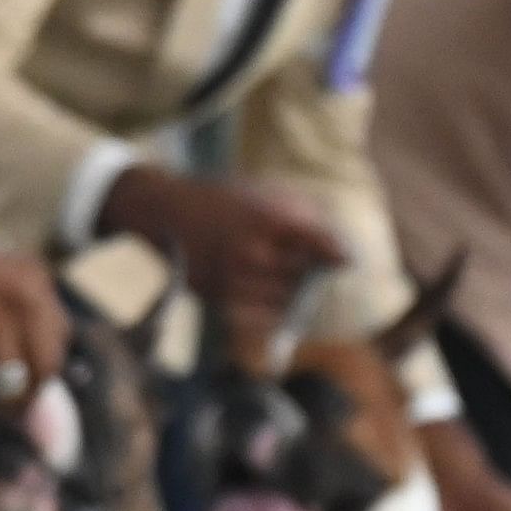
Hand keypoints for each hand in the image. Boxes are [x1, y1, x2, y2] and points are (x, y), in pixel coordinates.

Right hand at [0, 232, 65, 403]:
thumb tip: (24, 356)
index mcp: (34, 280)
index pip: (61, 335)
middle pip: (46, 365)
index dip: (44, 362)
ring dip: (0, 405)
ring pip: (17, 384)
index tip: (26, 376)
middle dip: (30, 391)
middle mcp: (23, 301)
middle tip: (10, 404)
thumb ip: (17, 306)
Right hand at [100, 167, 346, 350]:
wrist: (164, 213)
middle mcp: (251, 252)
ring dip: (293, 293)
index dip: (338, 255)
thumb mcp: (262, 194)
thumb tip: (337, 248)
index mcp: (267, 219)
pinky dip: (272, 311)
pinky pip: (259, 316)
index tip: (347, 262)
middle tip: (316, 271)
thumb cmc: (220, 199)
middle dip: (313, 274)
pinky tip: (273, 299)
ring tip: (292, 282)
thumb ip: (302, 217)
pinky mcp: (217, 298)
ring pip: (284, 299)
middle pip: (304, 276)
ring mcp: (233, 278)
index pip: (320, 245)